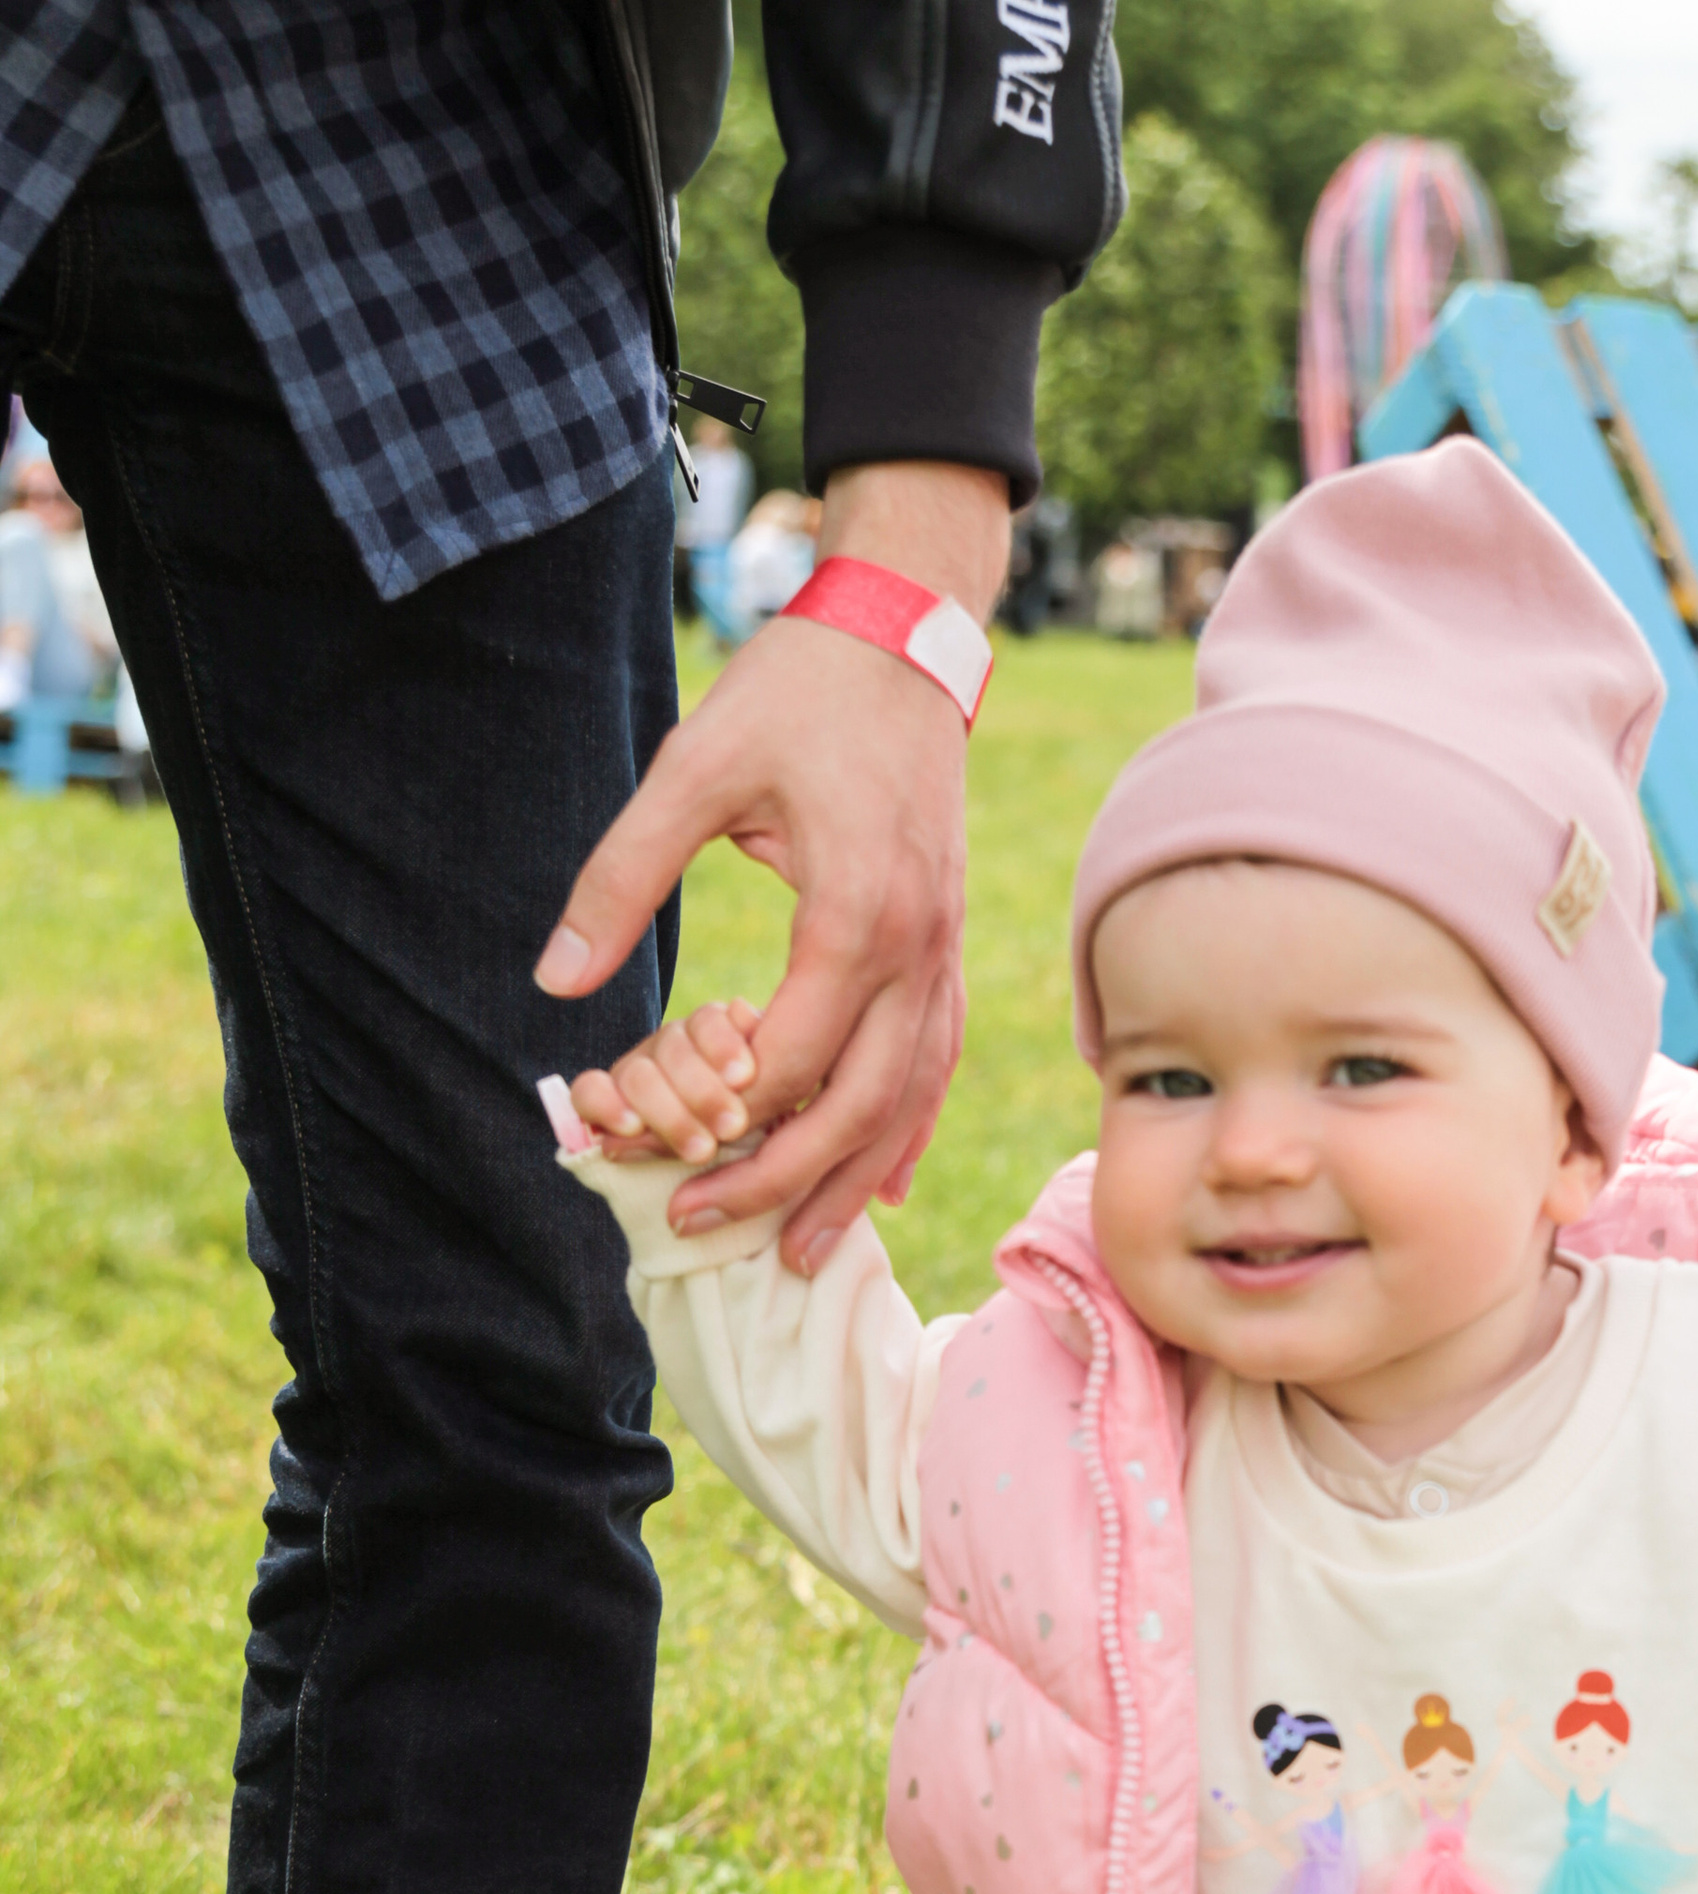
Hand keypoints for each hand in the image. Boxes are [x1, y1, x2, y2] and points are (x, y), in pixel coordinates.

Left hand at [536, 461, 1010, 1272]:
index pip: (791, 1055)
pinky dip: (904, 1133)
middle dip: (782, 1179)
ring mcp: (943, 953)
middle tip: (706, 1225)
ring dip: (853, 1183)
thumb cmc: (793, 697)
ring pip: (908, 1100)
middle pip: (859, 1105)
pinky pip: (934, 1064)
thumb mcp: (691, 769)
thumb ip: (621, 876)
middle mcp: (916, 948)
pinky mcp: (948, 947)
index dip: (721, 1114)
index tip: (652, 1149)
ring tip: (803, 1253)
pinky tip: (878, 1185)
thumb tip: (552, 980)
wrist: (901, 639)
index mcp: (855, 911)